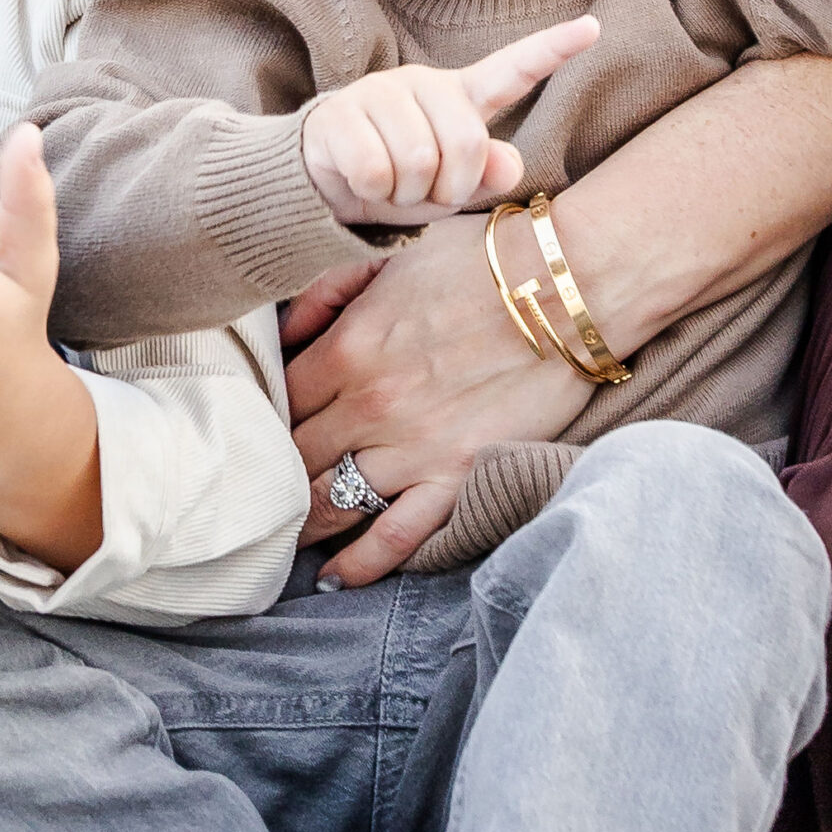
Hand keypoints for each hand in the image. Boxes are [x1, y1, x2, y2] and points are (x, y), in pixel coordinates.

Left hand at [281, 211, 590, 588]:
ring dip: (302, 521)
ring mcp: (412, 449)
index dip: (266, 414)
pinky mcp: (456, 480)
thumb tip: (283, 332)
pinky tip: (334, 577)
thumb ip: (327, 291)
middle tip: (264, 484)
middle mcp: (369, 406)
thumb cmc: (480, 262)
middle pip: (295, 457)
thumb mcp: (389, 255)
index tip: (264, 425)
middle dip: (274, 471)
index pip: (280, 399)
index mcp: (348, 346)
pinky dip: (358, 564)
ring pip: (330, 504)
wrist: (567, 288)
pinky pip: (393, 538)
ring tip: (285, 532)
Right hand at [300, 18, 597, 223]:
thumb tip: (510, 166)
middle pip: (467, 142)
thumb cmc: (402, 178)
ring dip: (408, 194)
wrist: (326, 179)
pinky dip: (374, 193)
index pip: (512, 71)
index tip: (594, 27)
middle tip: (426, 191)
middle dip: (450, 187)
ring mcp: (379, 92)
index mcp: (459, 96)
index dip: (553, 50)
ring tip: (393, 184)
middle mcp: (423, 83)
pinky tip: (363, 181)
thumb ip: (485, 174)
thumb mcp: (449, 184)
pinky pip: (375, 171)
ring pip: (419, 161)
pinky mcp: (340, 113)